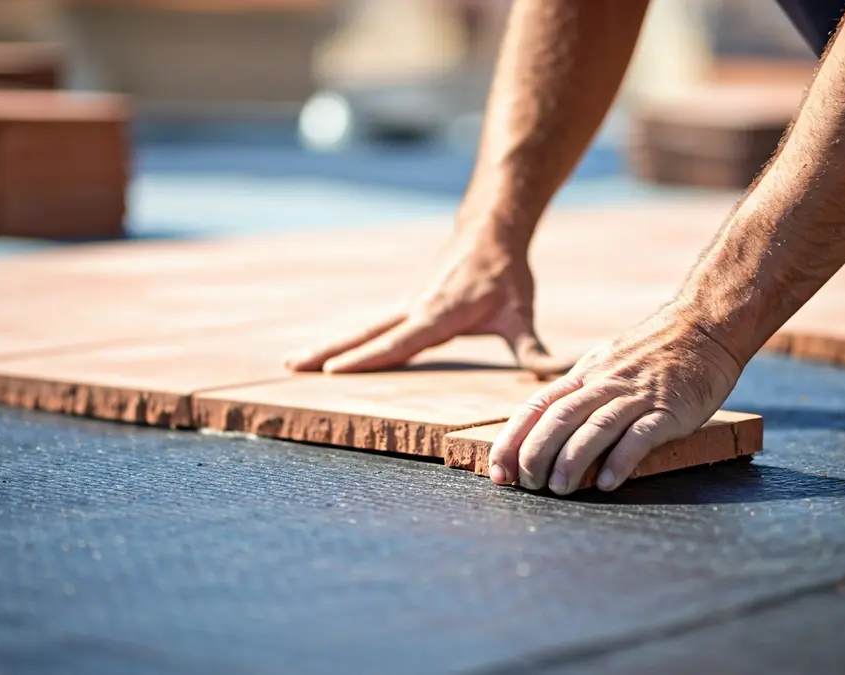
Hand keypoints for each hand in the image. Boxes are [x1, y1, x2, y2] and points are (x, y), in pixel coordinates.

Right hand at [285, 229, 564, 375]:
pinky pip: (373, 326)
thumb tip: (555, 372)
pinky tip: (330, 353)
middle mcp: (414, 310)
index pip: (397, 342)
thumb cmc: (506, 275)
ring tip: (291, 362)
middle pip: (363, 334)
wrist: (490, 232)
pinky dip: (348, 340)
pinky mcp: (409, 305)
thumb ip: (531, 347)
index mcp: (437, 315)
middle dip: (327, 352)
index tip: (330, 370)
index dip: (365, 358)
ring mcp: (407, 306)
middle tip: (289, 365)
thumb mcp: (521, 312)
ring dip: (328, 345)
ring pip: (362, 329)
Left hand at [486, 304, 746, 494]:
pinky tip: (607, 484)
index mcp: (585, 375)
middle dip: (536, 454)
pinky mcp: (670, 409)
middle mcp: (605, 384)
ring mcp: (637, 395)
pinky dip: (620, 460)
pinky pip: (640, 436)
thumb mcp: (606, 365)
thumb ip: (580, 394)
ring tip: (559, 489)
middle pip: (559, 418)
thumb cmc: (653, 354)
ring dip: (571, 461)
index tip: (498, 471)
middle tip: (528, 485)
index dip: (513, 440)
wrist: (705, 327)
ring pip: (594, 427)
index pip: (537, 407)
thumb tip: (544, 429)